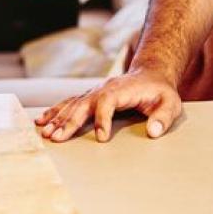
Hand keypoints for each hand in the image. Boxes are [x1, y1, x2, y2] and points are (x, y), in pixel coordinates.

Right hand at [34, 68, 182, 142]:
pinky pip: (69, 103)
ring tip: (45, 133)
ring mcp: (94, 92)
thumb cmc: (160, 92)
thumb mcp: (171, 103)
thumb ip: (164, 117)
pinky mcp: (90, 97)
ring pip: (72, 104)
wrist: (151, 74)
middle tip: (57, 138)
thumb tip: (154, 132)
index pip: (108, 101)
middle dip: (69, 121)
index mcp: (122, 89)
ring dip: (58, 118)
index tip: (101, 138)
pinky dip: (55, 112)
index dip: (102, 119)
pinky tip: (41, 121)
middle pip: (83, 103)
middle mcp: (104, 88)